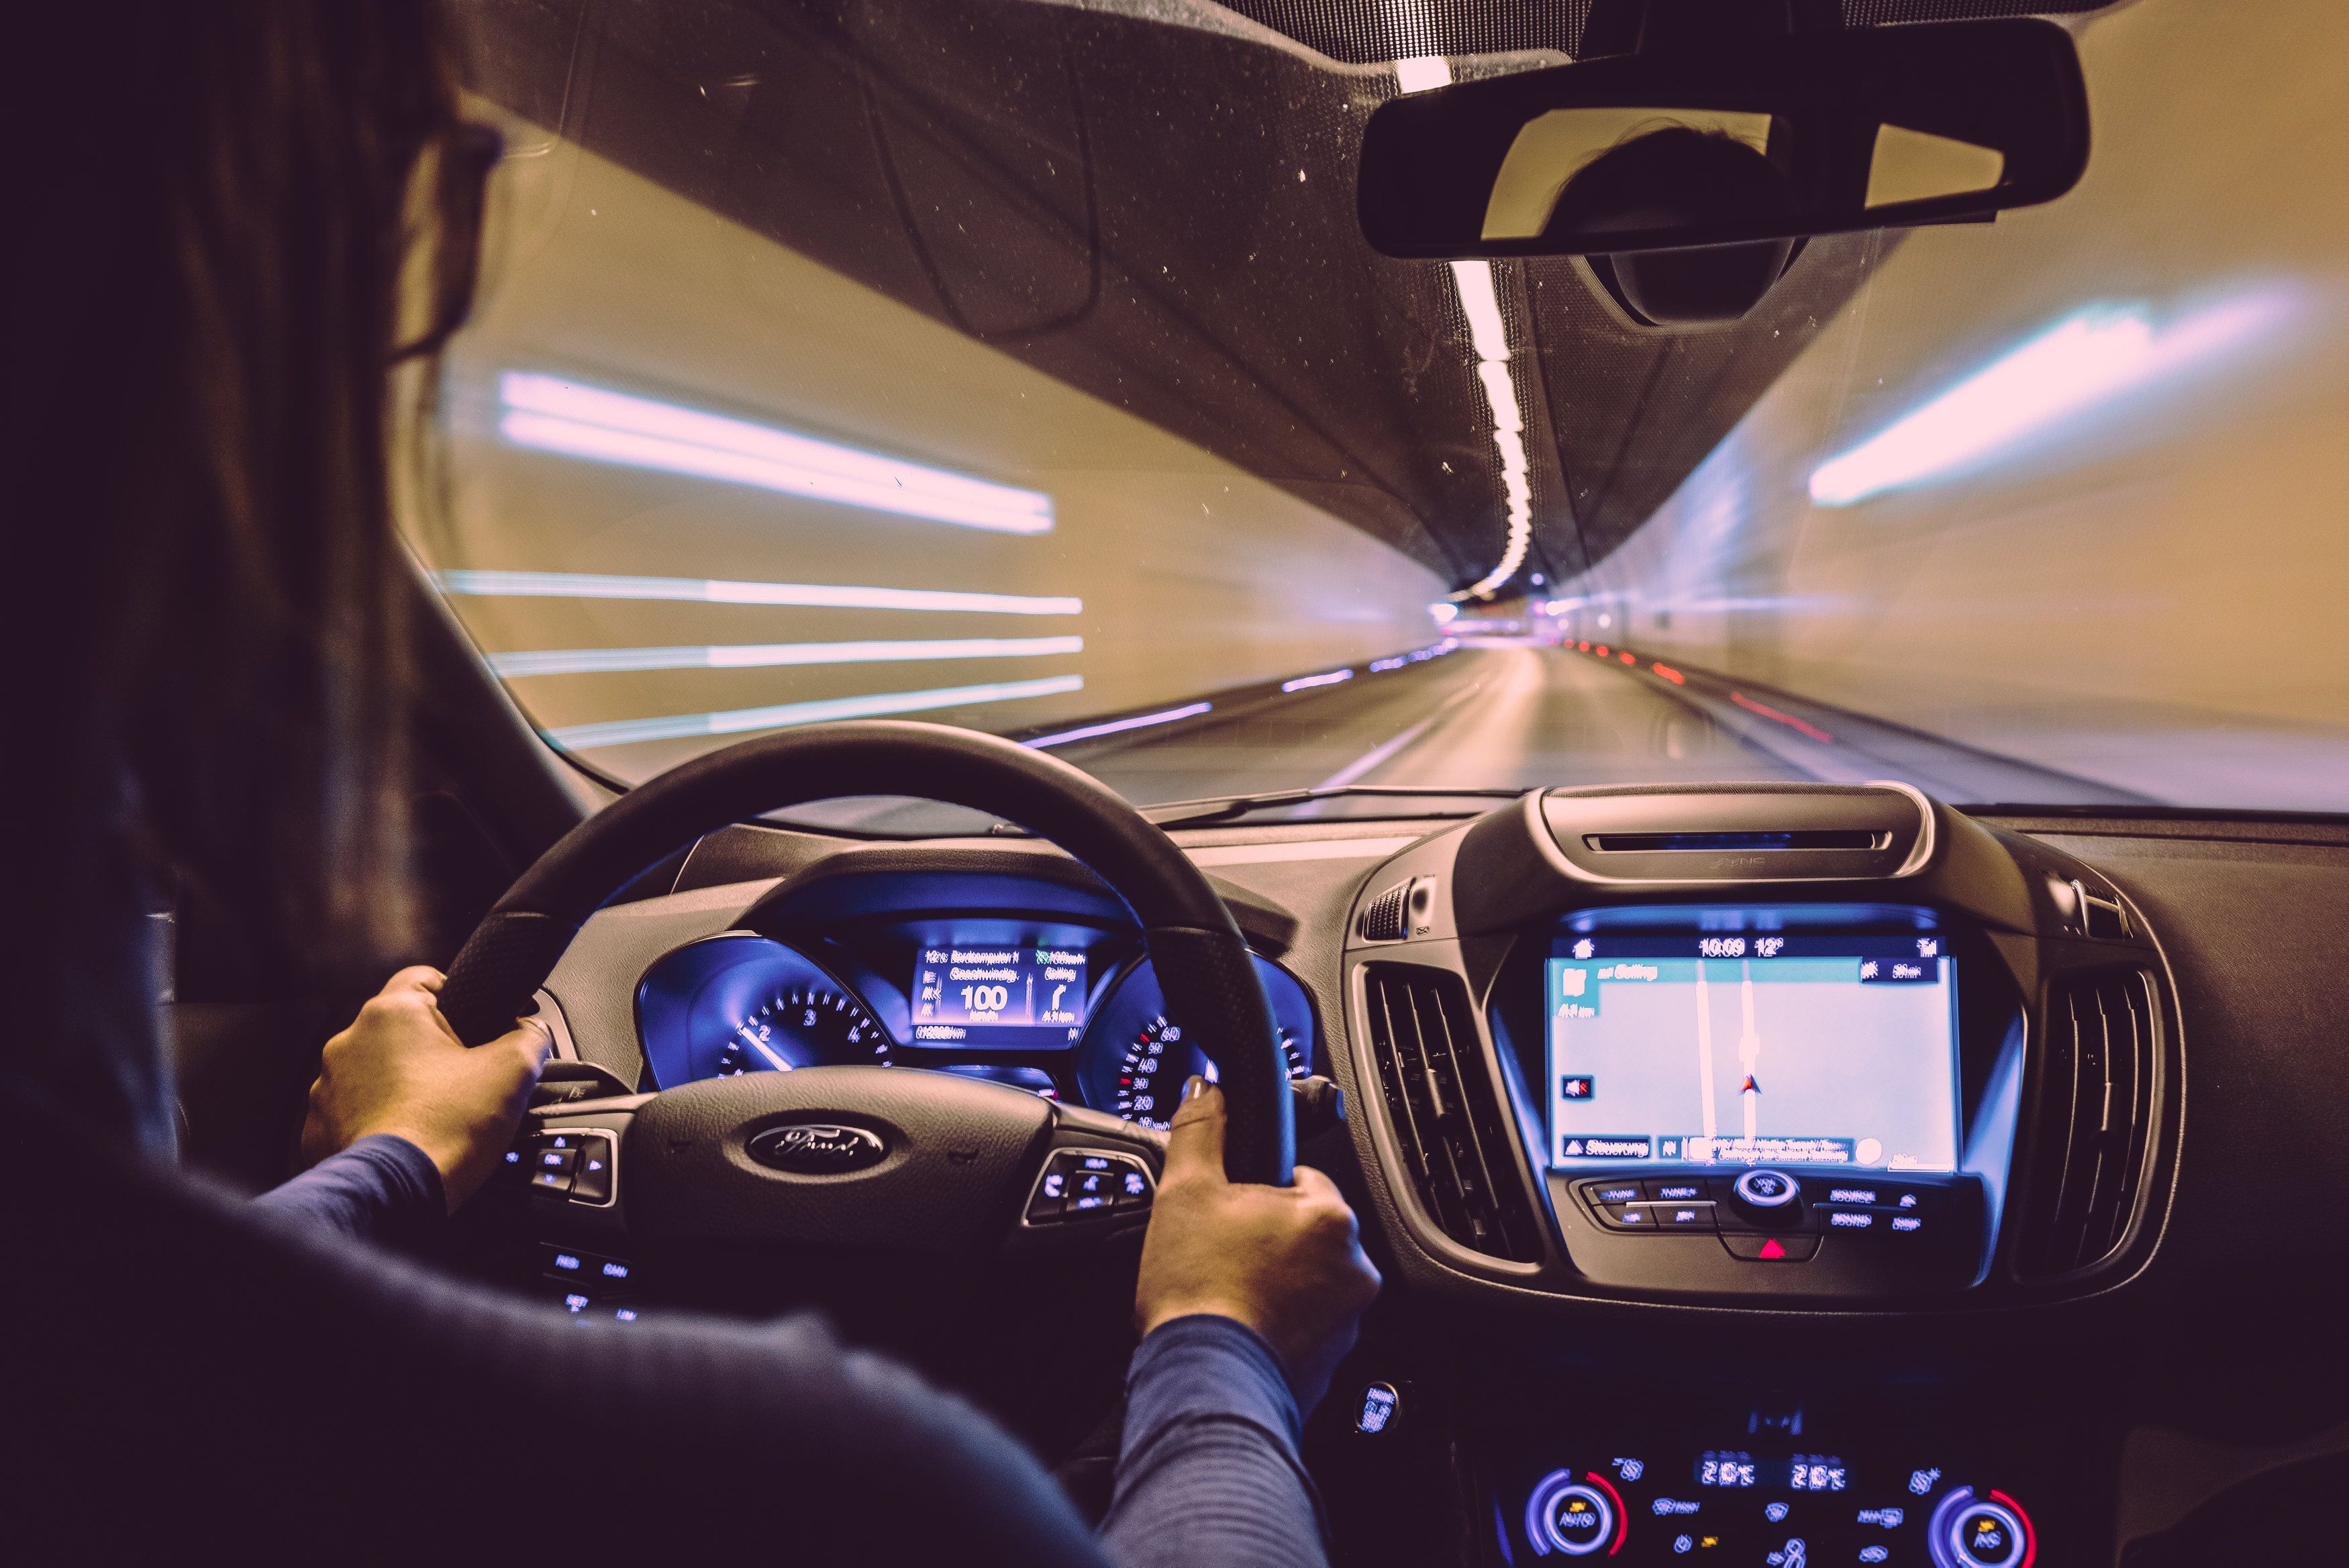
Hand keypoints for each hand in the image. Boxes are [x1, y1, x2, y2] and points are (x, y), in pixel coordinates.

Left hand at [300, 967, 551, 1212]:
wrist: (396, 1193)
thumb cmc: (446, 1130)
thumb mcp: (513, 1071)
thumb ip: (529, 1037)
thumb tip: (531, 1033)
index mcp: (392, 1014)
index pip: (424, 977)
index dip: (458, 995)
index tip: (476, 1021)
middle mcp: (349, 1042)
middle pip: (400, 1029)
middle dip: (431, 1049)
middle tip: (463, 1078)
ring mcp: (328, 1086)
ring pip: (374, 1071)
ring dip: (401, 1084)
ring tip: (434, 1113)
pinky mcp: (318, 1126)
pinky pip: (354, 1112)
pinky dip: (378, 1120)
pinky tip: (406, 1137)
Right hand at [1134, 1077, 1381, 1413]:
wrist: (1202, 1384)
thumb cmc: (1198, 1293)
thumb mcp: (1186, 1191)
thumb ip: (1201, 1131)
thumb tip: (1206, 1091)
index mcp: (1330, 1217)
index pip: (1300, 1179)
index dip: (1255, 1191)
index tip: (1228, 1213)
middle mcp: (1354, 1268)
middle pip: (1306, 1233)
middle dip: (1266, 1239)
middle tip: (1219, 1253)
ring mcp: (1347, 1322)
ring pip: (1308, 1282)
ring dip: (1275, 1283)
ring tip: (1226, 1293)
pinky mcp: (1332, 1365)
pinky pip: (1305, 1329)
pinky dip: (1277, 1327)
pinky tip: (1238, 1328)